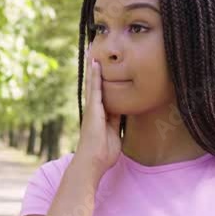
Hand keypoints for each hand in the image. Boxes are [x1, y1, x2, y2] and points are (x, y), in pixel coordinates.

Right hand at [74, 44, 122, 178]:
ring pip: (93, 84)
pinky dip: (95, 76)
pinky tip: (96, 64)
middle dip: (95, 71)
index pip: (104, 93)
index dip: (104, 81)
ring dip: (93, 68)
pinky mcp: (92, 110)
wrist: (92, 163)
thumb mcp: (115, 134)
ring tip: (92, 52)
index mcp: (101, 115)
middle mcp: (94, 109)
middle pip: (95, 85)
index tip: (105, 68)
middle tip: (93, 53)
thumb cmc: (103, 154)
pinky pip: (95, 89)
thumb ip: (117, 122)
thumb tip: (123, 113)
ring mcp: (92, 109)